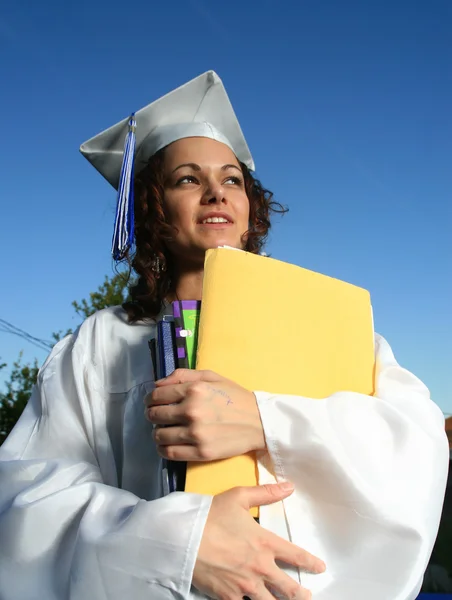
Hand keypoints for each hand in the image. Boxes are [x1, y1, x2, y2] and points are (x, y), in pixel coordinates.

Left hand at [145, 369, 265, 461]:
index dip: (150, 400)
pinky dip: (163, 449)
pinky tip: (168, 445)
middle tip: (159, 417)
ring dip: (158, 433)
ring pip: (158, 436)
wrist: (260, 422)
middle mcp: (191, 411)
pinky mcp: (200, 453)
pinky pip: (169, 453)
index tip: (152, 403)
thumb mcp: (212, 377)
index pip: (156, 396)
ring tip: (166, 431)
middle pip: (154, 416)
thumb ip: (183, 375)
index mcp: (194, 390)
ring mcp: (195, 433)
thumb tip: (157, 384)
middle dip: (153, 415)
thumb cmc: (235, 397)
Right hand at [193, 482, 324, 598]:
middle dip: (301, 594)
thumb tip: (290, 486)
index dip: (310, 562)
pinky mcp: (228, 597)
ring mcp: (245, 585)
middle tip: (306, 596)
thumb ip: (266, 493)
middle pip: (288, 587)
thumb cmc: (211, 515)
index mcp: (265, 543)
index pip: (295, 555)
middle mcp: (260, 567)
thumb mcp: (239, 497)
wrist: (184, 537)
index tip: (320, 567)